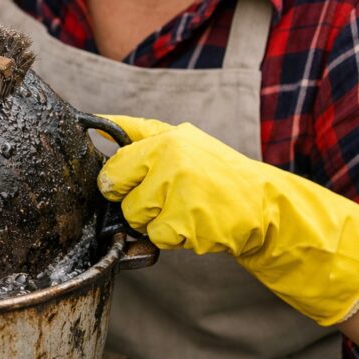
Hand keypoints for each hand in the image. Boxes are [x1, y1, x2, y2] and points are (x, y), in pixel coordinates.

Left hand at [95, 115, 358, 326]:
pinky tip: (195, 223)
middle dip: (135, 200)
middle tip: (164, 196)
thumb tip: (92, 121)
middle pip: (117, 192)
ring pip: (134, 217)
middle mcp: (171, 161)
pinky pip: (157, 237)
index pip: (113, 163)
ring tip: (184, 208)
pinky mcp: (189, 223)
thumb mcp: (180, 139)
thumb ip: (136, 132)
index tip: (126, 183)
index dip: (116, 180)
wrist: (267, 205)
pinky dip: (171, 237)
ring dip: (153, 220)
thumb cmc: (215, 172)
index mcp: (165, 139)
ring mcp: (181, 192)